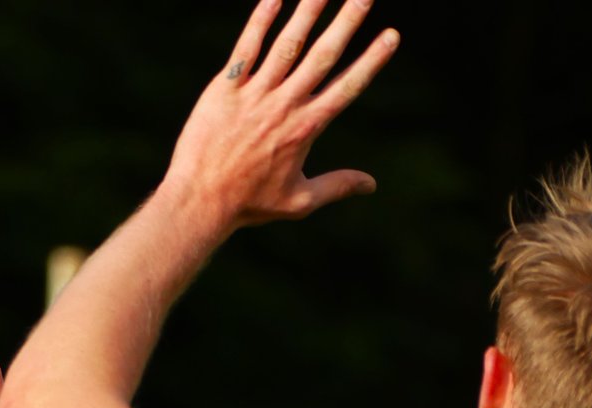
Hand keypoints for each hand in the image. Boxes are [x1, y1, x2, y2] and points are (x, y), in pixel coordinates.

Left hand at [159, 0, 398, 228]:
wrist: (199, 202)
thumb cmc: (249, 204)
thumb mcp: (298, 201)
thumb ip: (337, 186)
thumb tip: (372, 185)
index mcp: (305, 128)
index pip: (346, 87)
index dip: (371, 61)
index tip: (391, 35)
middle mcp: (284, 106)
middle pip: (322, 55)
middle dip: (346, 22)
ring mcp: (254, 94)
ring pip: (287, 44)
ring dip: (308, 11)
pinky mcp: (224, 89)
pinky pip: (246, 48)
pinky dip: (260, 21)